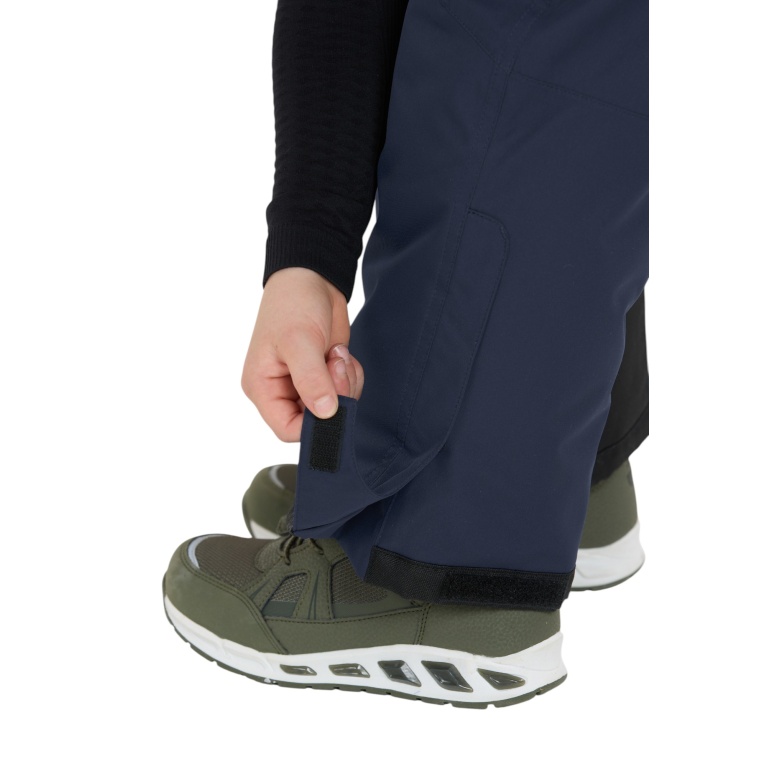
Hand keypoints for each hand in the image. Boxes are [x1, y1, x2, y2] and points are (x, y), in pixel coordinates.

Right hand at [242, 267, 364, 440]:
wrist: (312, 277)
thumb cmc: (293, 303)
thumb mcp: (300, 341)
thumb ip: (311, 380)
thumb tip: (326, 414)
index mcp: (262, 387)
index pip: (287, 429)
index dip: (314, 425)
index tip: (334, 402)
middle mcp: (280, 390)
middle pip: (314, 421)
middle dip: (334, 398)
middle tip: (337, 366)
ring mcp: (303, 383)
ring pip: (334, 409)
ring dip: (345, 384)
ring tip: (336, 354)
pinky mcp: (323, 375)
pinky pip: (344, 392)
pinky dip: (350, 377)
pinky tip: (340, 353)